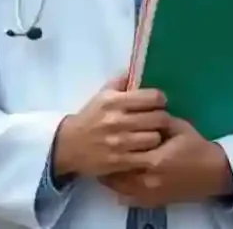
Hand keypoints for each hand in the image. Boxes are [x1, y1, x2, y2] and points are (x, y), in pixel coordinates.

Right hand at [52, 75, 170, 180]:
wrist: (69, 145)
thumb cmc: (90, 118)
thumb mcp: (102, 95)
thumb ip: (120, 82)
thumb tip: (137, 71)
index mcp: (114, 101)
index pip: (152, 98)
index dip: (160, 100)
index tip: (158, 104)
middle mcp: (118, 120)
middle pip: (158, 118)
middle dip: (162, 119)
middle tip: (159, 121)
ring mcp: (120, 142)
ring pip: (155, 138)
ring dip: (157, 137)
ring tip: (153, 137)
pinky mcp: (120, 162)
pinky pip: (146, 158)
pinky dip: (150, 154)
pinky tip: (146, 152)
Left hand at [99, 118, 232, 207]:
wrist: (213, 173)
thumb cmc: (196, 146)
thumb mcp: (177, 126)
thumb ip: (156, 119)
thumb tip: (138, 109)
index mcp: (154, 158)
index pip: (124, 151)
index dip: (112, 143)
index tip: (102, 134)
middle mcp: (149, 179)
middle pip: (118, 172)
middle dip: (107, 161)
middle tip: (97, 149)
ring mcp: (150, 194)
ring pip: (120, 188)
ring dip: (110, 177)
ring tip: (101, 165)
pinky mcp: (154, 202)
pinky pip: (129, 200)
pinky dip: (120, 191)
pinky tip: (114, 183)